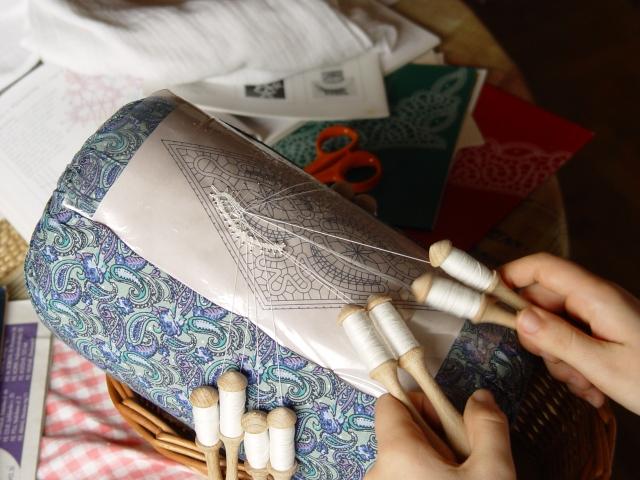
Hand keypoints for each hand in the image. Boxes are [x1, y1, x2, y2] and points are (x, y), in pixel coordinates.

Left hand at [365, 390, 514, 479]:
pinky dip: (423, 477)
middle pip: (399, 432)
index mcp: (396, 454)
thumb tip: (481, 398)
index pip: (390, 402)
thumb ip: (487, 426)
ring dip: (430, 461)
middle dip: (432, 436)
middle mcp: (377, 472)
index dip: (420, 402)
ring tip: (462, 477)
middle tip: (464, 455)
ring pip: (402, 459)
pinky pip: (401, 477)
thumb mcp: (492, 473)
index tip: (446, 417)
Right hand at [500, 253, 639, 413]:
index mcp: (595, 296)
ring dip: (559, 358)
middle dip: (538, 334)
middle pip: (543, 301)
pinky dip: (574, 365)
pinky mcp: (606, 334)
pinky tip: (593, 388)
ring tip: (583, 383)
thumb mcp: (603, 365)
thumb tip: (518, 318)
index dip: (509, 274)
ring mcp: (601, 317)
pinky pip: (572, 341)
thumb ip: (558, 340)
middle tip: (550, 362)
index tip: (484, 294)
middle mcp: (596, 300)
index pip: (542, 267)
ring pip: (555, 326)